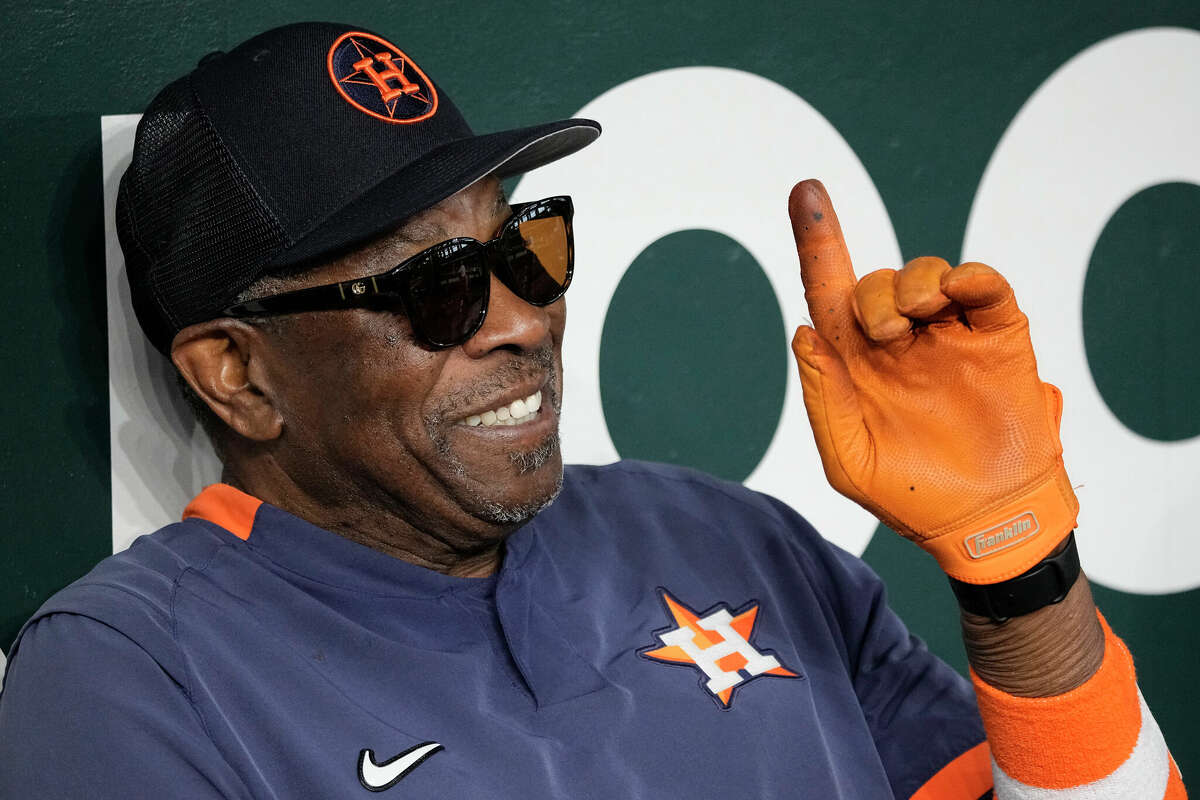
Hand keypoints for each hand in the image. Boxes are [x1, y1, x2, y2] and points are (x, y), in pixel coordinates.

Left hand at [787, 179, 1077, 583]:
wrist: (986, 523)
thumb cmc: (911, 496)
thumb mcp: (850, 459)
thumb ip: (825, 396)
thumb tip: (803, 332)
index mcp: (857, 363)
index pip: (829, 291)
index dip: (816, 241)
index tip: (804, 190)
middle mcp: (901, 341)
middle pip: (875, 281)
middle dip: (872, 295)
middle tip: (884, 335)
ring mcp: (950, 335)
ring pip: (925, 273)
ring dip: (912, 284)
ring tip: (914, 321)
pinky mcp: (997, 337)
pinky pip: (983, 286)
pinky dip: (968, 278)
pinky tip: (953, 294)